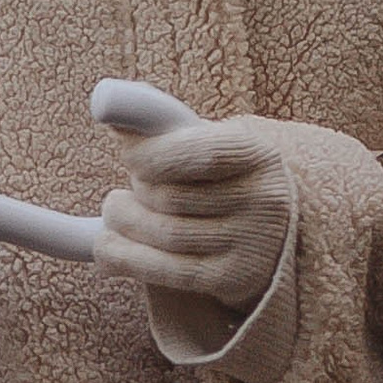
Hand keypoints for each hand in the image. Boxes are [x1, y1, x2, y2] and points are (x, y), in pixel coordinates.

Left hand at [96, 111, 294, 322]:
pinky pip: (169, 271)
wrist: (276, 236)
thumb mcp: (215, 143)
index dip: (154, 154)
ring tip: (114, 212)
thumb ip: (169, 126)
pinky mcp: (235, 280)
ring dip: (124, 223)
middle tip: (125, 191)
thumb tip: (108, 102)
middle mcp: (263, 200)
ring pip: (166, 233)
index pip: (200, 152)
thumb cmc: (227, 178)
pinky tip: (106, 249)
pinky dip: (127, 258)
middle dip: (136, 190)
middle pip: (173, 197)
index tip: (127, 155)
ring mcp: (252, 245)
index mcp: (258, 154)